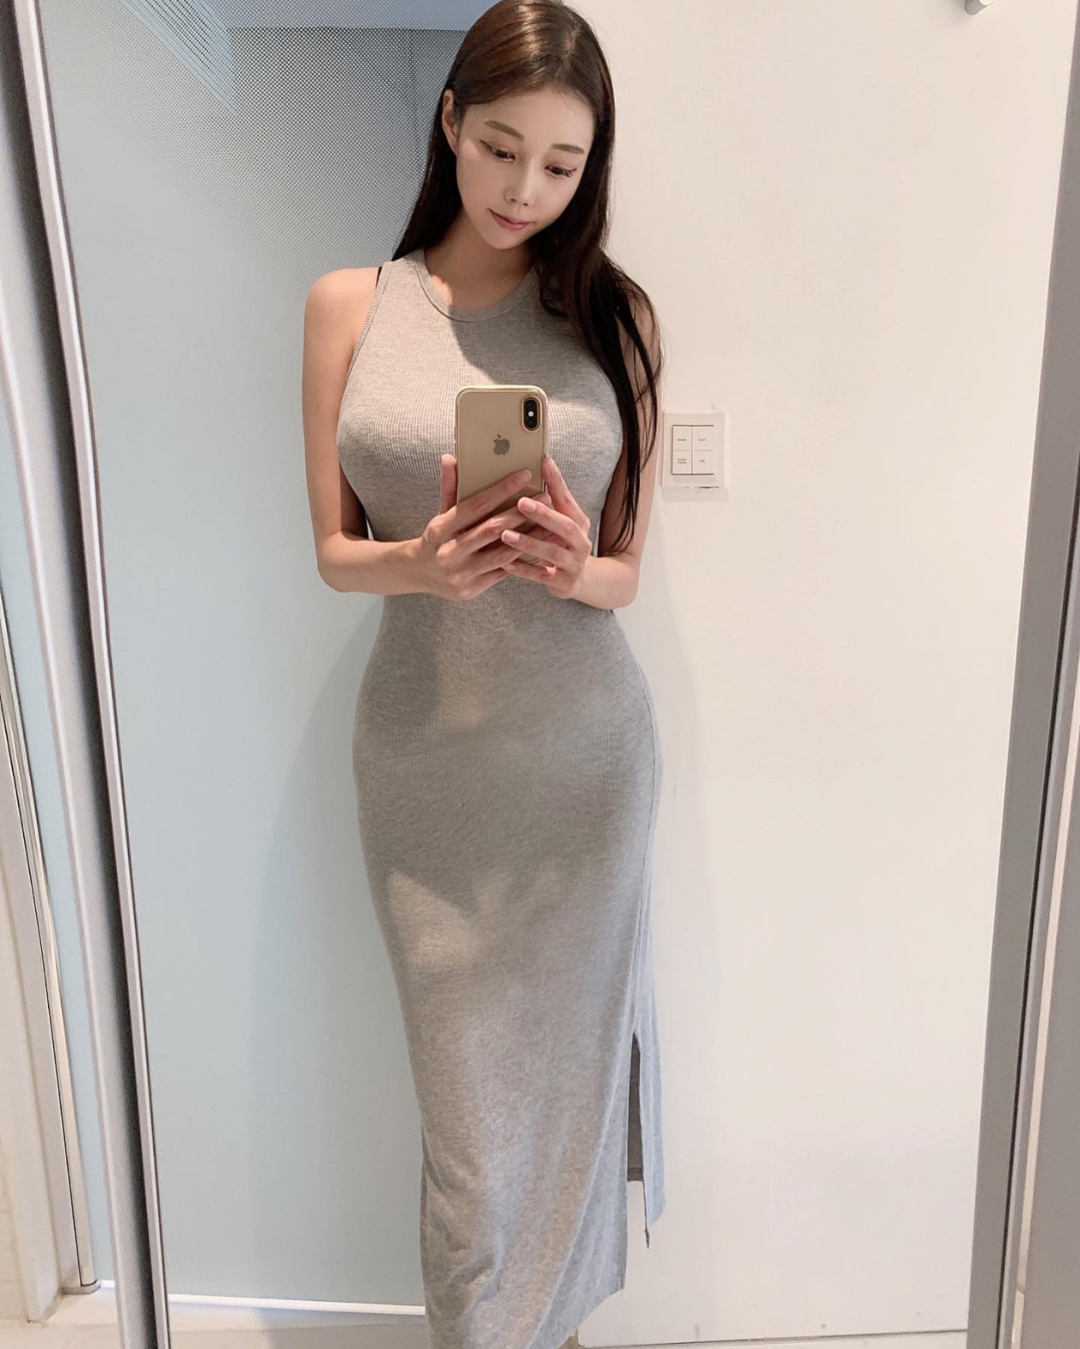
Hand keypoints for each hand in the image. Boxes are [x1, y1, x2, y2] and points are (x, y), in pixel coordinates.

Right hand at [410, 455, 550, 601]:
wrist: (420, 573)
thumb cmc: (438, 538)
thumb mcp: (441, 513)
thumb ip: (450, 487)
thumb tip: (450, 457)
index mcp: (441, 528)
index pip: (476, 505)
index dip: (502, 490)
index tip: (524, 476)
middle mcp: (450, 551)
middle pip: (492, 529)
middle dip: (522, 513)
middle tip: (545, 498)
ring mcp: (461, 573)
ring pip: (502, 554)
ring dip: (529, 538)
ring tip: (549, 523)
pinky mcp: (471, 589)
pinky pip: (502, 572)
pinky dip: (522, 560)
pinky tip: (540, 548)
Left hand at [499, 455, 590, 599]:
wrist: (580, 580)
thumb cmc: (562, 543)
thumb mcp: (562, 521)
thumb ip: (552, 499)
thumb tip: (540, 462)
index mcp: (579, 522)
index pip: (568, 499)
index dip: (557, 481)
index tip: (543, 462)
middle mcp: (581, 542)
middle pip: (565, 526)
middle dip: (543, 514)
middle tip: (521, 502)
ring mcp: (573, 564)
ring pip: (551, 552)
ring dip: (528, 543)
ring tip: (506, 534)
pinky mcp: (563, 582)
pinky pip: (541, 576)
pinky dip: (523, 570)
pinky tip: (505, 565)